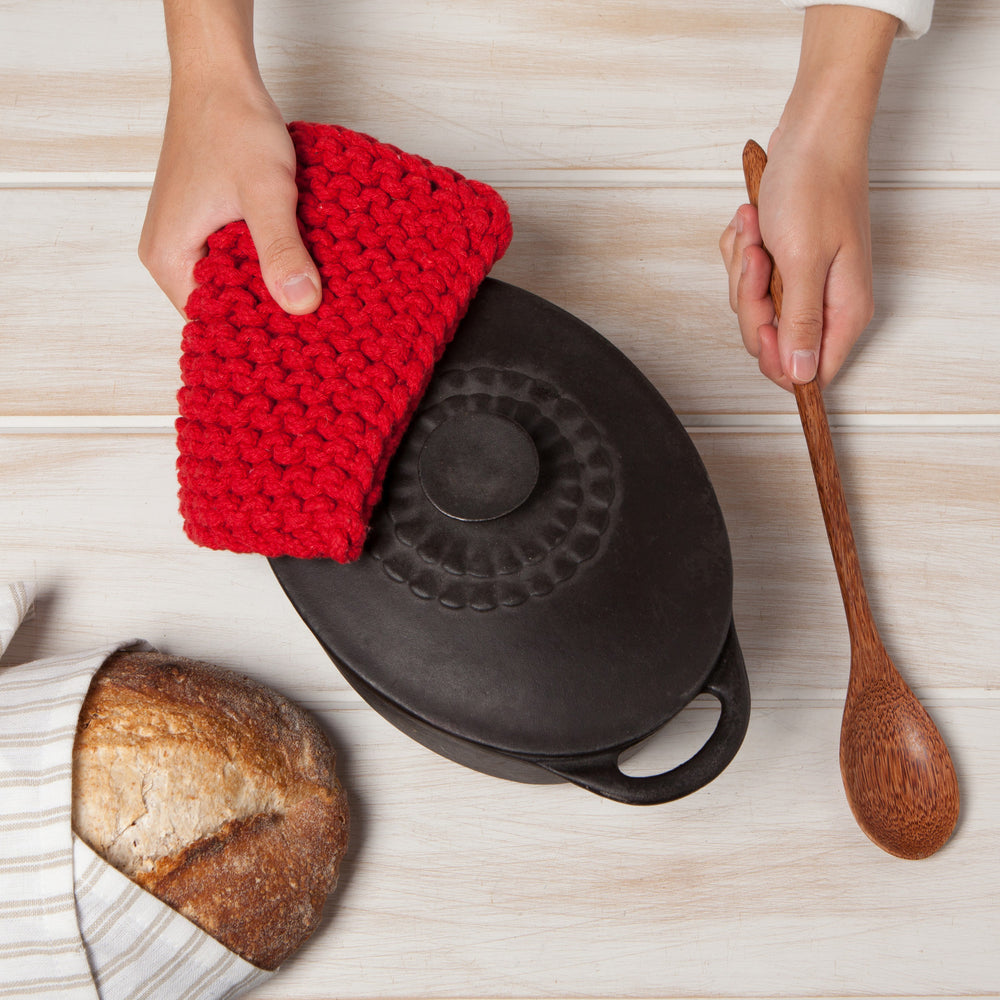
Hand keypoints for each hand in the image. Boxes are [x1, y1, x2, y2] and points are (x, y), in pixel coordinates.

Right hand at [139, 0, 320, 317]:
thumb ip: (281, 248)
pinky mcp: (206, 224)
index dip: (258, 334)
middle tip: (319, 322)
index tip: (302, 340)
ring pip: (236, 283)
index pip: (214, 324)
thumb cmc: (232, 124)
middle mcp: (172, 256)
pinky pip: (239, 259)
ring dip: (272, 285)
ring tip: (315, 296)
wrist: (220, 76)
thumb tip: (301, 305)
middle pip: (225, 307)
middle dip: (270, 313)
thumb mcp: (265, 192)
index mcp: (170, 260)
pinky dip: (268, 262)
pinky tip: (300, 263)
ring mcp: (188, 239)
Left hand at [719, 126, 873, 389]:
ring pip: (752, 305)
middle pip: (770, 338)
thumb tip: (802, 374)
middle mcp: (825, 302)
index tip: (763, 323)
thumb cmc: (814, 188)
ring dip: (744, 266)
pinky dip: (741, 249)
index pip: (809, 371)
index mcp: (843, 310)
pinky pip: (745, 277)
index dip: (777, 358)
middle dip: (752, 299)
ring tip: (758, 228)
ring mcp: (802, 282)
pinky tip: (754, 221)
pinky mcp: (781, 264)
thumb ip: (802, 323)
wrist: (809, 135)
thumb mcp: (804, 262)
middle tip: (759, 257)